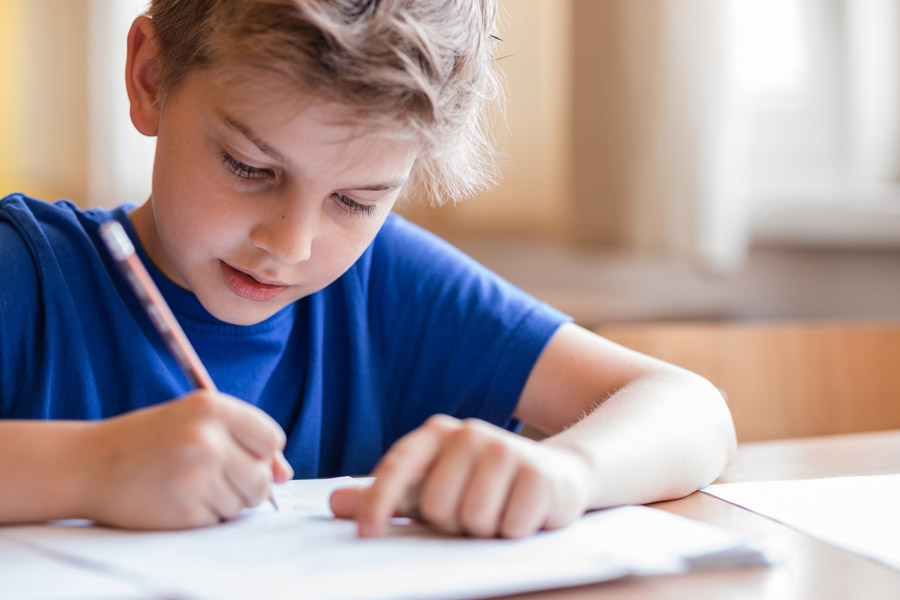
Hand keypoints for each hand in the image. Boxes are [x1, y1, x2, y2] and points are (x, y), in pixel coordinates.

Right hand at [78, 391, 292, 528]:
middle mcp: (208, 438)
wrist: (89, 464)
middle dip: (246, 485)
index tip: (240, 455)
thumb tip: (284, 474)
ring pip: (242, 504)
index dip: (260, 453)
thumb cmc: (149, 440)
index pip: (271, 439)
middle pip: (262, 479)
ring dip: (223, 501)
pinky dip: (202, 516)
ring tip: (188, 484)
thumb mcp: (196, 422)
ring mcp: (197, 475)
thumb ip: (244, 441)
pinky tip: (176, 499)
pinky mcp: (185, 509)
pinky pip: (217, 521)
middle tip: (212, 476)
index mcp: (213, 407)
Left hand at [329, 415, 591, 538]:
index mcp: (437, 433)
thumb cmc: (484, 483)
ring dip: (485, 530)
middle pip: (437, 507)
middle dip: (453, 523)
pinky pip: (509, 528)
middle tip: (472, 511)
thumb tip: (334, 503)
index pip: (398, 466)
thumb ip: (386, 495)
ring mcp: (506, 451)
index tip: (366, 534)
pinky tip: (524, 513)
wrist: (560, 472)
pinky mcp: (538, 476)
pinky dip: (514, 532)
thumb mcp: (433, 486)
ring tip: (498, 511)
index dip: (378, 501)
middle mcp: (470, 434)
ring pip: (472, 520)